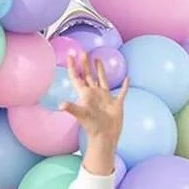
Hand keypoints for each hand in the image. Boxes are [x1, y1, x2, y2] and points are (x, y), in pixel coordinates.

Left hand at [61, 52, 128, 166]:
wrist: (105, 136)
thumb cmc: (92, 127)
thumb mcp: (82, 115)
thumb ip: (72, 108)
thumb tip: (61, 104)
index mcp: (85, 94)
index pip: (77, 77)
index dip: (73, 66)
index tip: (71, 55)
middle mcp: (94, 94)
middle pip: (88, 75)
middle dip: (85, 64)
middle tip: (83, 51)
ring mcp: (105, 98)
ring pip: (102, 79)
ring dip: (100, 70)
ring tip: (97, 59)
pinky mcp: (116, 103)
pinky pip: (121, 92)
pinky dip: (124, 85)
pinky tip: (127, 78)